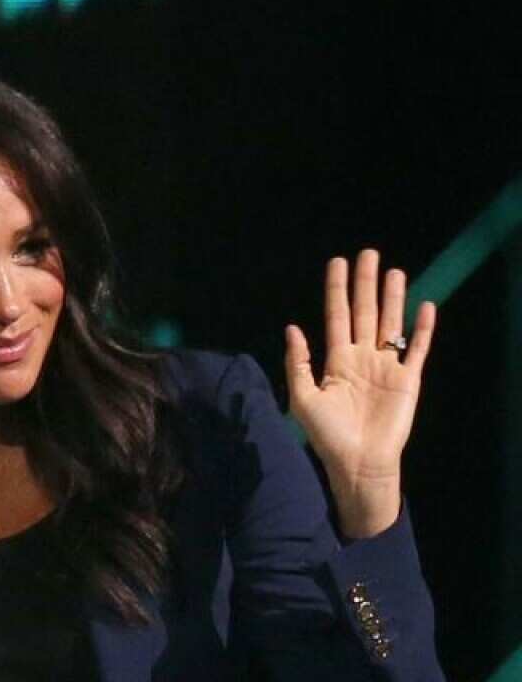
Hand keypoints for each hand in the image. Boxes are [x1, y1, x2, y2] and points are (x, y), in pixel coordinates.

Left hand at [284, 249, 435, 537]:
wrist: (358, 463)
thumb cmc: (327, 435)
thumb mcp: (302, 397)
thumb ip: (298, 362)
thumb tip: (292, 327)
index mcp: (336, 360)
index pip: (336, 316)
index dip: (336, 290)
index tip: (337, 262)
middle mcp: (362, 358)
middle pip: (365, 312)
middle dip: (365, 283)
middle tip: (368, 253)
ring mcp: (386, 367)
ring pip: (390, 323)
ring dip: (393, 298)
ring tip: (395, 271)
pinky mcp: (408, 380)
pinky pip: (417, 349)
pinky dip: (423, 328)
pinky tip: (426, 306)